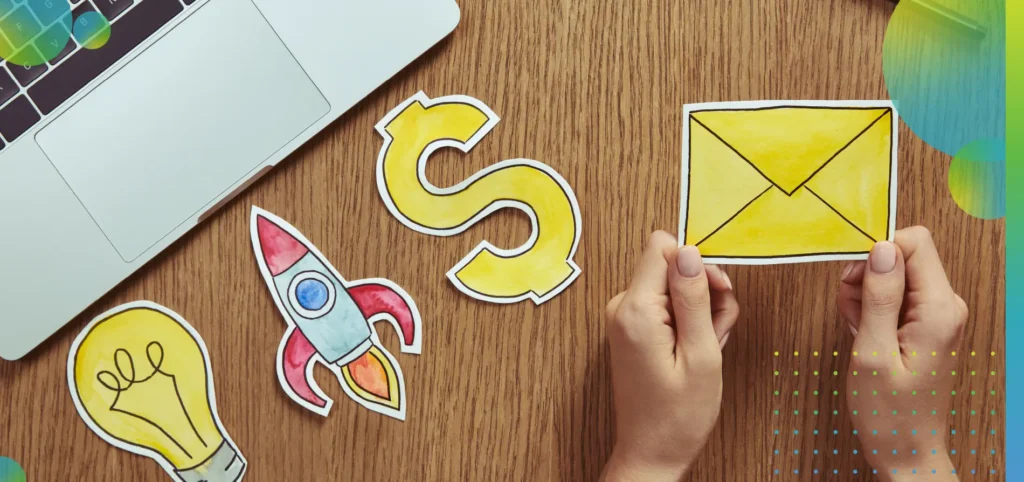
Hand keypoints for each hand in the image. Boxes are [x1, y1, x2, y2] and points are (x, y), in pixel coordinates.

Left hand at [601, 231, 738, 480]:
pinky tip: (697, 350)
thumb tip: (689, 250)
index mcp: (635, 309)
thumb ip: (694, 298)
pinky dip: (689, 323)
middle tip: (716, 332)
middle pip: (671, 266)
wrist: (651, 453)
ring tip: (708, 347)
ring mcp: (624, 317)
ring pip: (674, 287)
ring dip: (701, 312)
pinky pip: (666, 306)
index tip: (716, 293)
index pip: (662, 246)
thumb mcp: (700, 354)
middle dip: (704, 292)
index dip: (696, 263)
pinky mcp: (632, 328)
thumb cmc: (678, 416)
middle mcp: (622, 307)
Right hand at [840, 227, 967, 480]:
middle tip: (851, 312)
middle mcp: (945, 306)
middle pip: (901, 257)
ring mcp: (936, 315)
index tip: (851, 279)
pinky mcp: (924, 324)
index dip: (876, 252)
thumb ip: (878, 297)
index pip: (914, 243)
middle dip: (865, 276)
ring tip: (857, 329)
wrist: (905, 449)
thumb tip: (880, 248)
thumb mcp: (873, 352)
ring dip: (864, 294)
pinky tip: (863, 333)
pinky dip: (870, 308)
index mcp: (939, 309)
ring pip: (893, 275)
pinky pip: (893, 297)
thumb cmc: (889, 412)